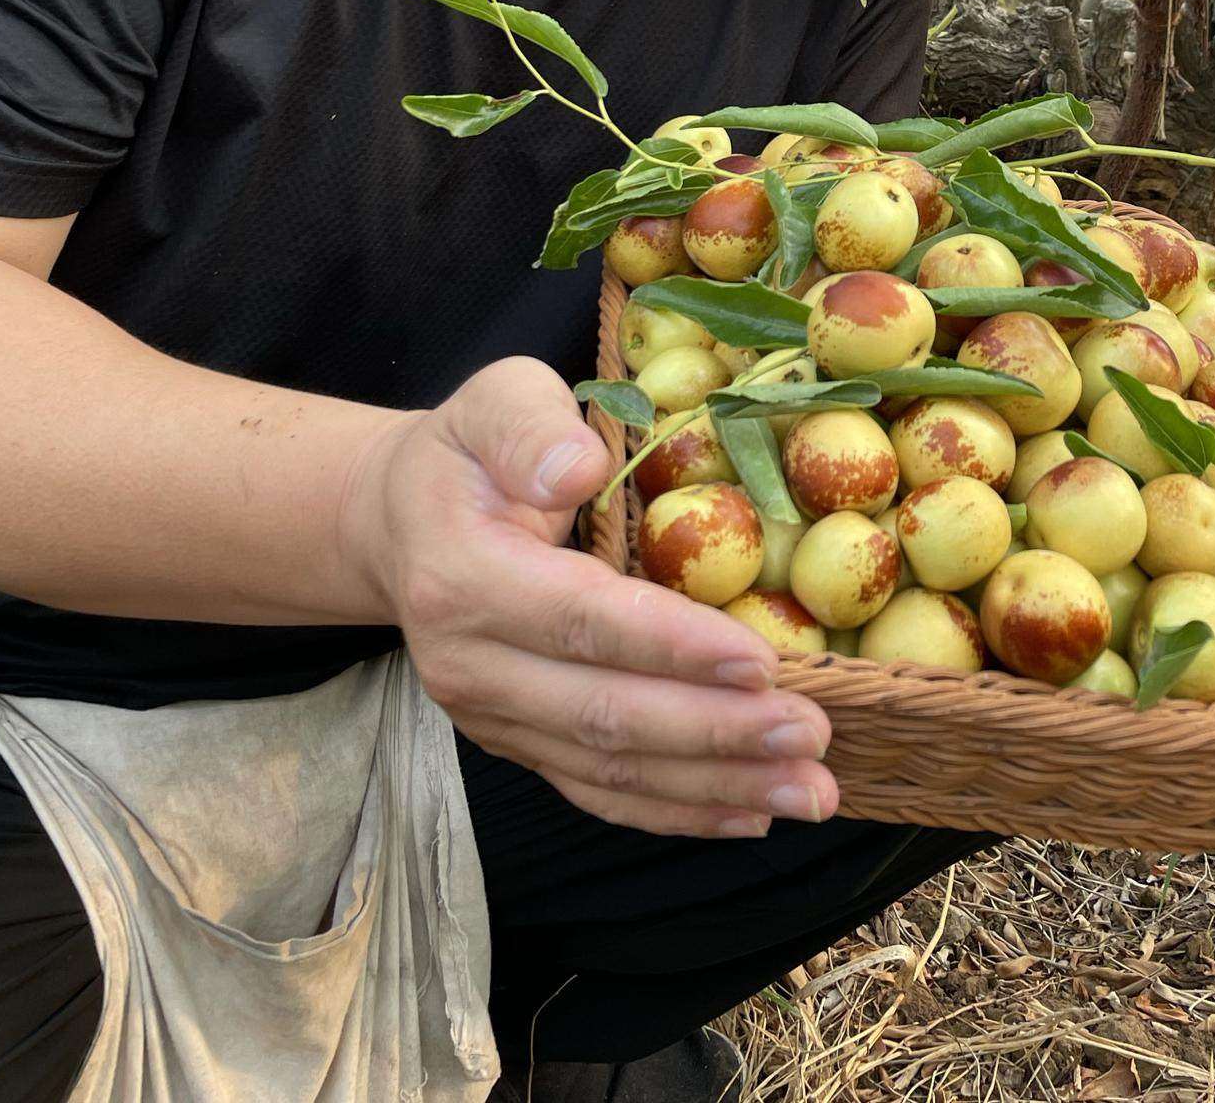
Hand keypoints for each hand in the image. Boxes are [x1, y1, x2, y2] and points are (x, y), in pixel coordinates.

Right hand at [340, 356, 836, 839]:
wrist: (402, 522)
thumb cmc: (470, 454)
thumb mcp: (494, 400)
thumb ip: (530, 427)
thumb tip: (577, 467)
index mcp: (465, 576)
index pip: (583, 621)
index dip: (673, 647)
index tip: (763, 662)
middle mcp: (471, 665)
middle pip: (604, 714)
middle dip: (717, 731)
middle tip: (812, 736)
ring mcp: (492, 718)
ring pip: (609, 767)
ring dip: (716, 785)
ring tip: (810, 790)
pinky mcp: (517, 744)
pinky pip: (598, 790)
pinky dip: (677, 809)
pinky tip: (751, 813)